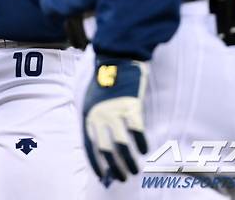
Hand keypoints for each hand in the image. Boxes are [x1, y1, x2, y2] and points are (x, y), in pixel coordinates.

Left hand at [83, 56, 148, 182]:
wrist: (117, 57)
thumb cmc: (105, 80)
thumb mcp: (92, 100)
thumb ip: (95, 120)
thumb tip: (101, 146)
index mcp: (89, 115)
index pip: (90, 147)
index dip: (97, 164)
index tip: (104, 177)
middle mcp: (100, 116)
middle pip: (107, 150)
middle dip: (115, 168)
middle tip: (123, 177)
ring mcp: (116, 111)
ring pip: (123, 146)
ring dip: (130, 162)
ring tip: (135, 170)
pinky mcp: (131, 106)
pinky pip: (137, 132)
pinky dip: (142, 143)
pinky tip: (145, 150)